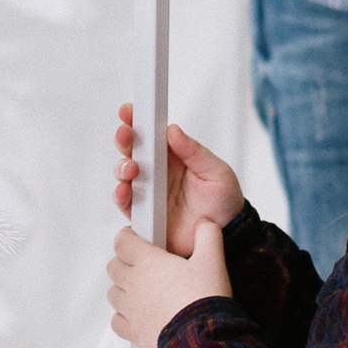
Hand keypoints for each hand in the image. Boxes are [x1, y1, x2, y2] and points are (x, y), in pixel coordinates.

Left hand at [107, 216, 231, 347]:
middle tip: (142, 264)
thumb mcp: (212, 260)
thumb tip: (205, 224)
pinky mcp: (133, 331)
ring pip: (113, 293)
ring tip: (141, 289)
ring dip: (123, 289)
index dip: (128, 236)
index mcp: (148, 262)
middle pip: (114, 266)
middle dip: (125, 262)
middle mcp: (134, 283)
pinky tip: (137, 314)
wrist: (203, 338)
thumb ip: (208, 236)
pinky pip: (116, 321)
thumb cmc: (204, 300)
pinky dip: (123, 317)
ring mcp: (131, 308)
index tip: (136, 237)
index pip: (122, 241)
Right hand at [113, 106, 242, 255]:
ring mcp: (148, 193)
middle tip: (126, 133)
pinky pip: (125, 202)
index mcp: (174, 156)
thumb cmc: (224, 202)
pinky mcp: (143, 215)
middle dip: (125, 139)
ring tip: (132, 168)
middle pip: (132, 150)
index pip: (151, 134)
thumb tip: (173, 130)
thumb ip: (195, 152)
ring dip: (122, 167)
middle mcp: (157, 172)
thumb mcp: (217, 172)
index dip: (137, 120)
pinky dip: (120, 194)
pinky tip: (124, 189)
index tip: (130, 110)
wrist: (227, 237)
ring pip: (124, 174)